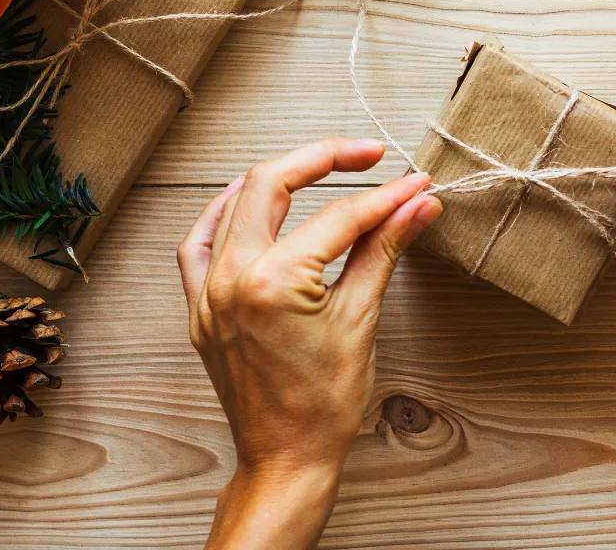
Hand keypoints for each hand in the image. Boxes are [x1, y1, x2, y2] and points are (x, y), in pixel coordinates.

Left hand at [177, 138, 442, 549]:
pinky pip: (198, 244)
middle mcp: (231, 278)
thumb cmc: (325, 404)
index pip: (339, 216)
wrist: (286, 459)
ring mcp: (208, 293)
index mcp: (274, 281)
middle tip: (368, 156)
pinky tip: (246, 201)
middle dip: (322, 159)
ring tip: (318, 167)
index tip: (415, 184)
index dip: (385, 196)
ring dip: (277, 179)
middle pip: (272, 183)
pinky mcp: (199, 309)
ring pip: (233, 204)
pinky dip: (222, 214)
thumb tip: (417, 204)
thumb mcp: (362, 319)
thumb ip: (384, 250)